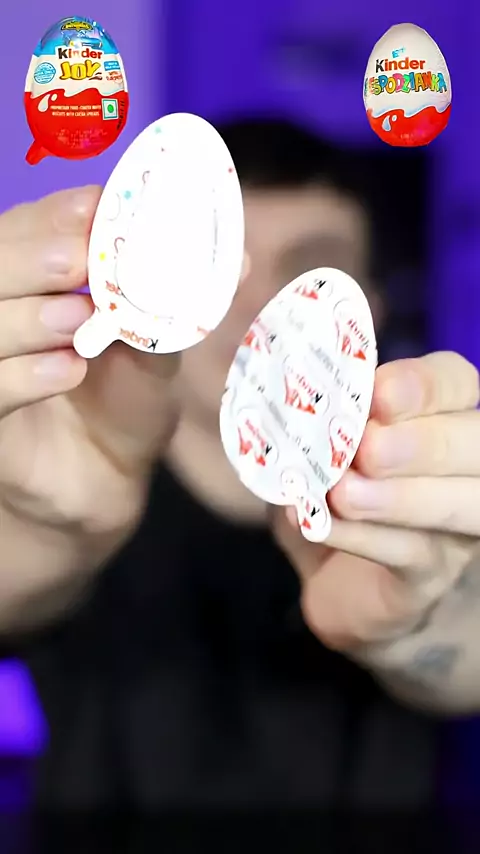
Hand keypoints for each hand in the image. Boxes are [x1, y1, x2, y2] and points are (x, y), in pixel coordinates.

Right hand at [0, 187, 178, 533]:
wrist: (105, 479)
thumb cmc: (125, 402)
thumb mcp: (156, 352)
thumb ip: (178, 307)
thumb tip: (240, 260)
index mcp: (38, 282)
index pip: (29, 230)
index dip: (54, 216)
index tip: (92, 206)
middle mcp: (5, 312)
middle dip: (30, 256)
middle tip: (72, 258)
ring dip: (27, 316)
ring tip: (75, 318)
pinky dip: (22, 377)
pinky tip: (66, 371)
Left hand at [274, 352, 479, 651]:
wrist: (336, 580)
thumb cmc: (332, 490)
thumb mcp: (318, 447)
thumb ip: (317, 422)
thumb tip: (290, 407)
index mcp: (443, 414)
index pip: (455, 382)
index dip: (423, 386)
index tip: (377, 394)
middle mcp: (466, 466)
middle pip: (474, 443)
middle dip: (422, 442)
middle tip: (365, 447)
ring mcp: (456, 524)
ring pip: (461, 504)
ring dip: (401, 496)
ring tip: (343, 492)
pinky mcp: (429, 575)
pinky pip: (411, 554)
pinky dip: (363, 538)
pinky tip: (321, 524)